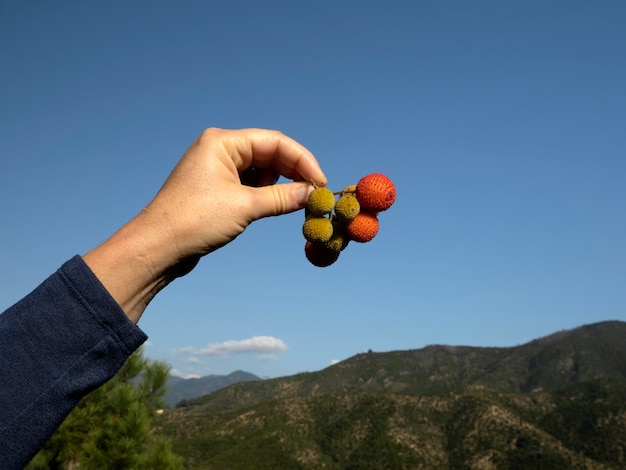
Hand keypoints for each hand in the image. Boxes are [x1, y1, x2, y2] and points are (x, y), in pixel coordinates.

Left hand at [83, 128, 326, 321]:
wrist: (157, 247)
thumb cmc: (194, 220)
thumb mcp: (245, 207)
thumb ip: (281, 197)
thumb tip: (310, 194)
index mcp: (222, 142)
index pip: (274, 141)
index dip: (302, 160)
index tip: (320, 182)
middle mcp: (220, 150)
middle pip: (269, 153)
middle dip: (293, 172)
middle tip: (314, 194)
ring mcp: (217, 169)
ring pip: (261, 170)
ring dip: (280, 184)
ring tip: (298, 202)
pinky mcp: (216, 188)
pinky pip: (249, 184)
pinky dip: (266, 194)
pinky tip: (277, 206)